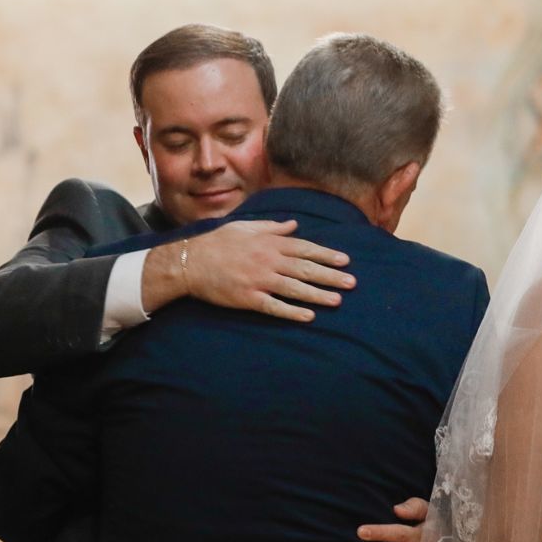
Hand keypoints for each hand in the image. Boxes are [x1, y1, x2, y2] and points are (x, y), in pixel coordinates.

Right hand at [180, 220, 355, 321]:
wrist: (190, 262)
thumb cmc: (218, 242)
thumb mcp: (246, 227)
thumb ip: (273, 227)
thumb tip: (294, 225)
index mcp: (269, 243)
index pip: (305, 249)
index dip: (326, 255)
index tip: (345, 261)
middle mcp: (268, 261)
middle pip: (305, 270)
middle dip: (330, 276)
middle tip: (352, 283)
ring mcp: (259, 281)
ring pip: (294, 289)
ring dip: (318, 295)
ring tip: (337, 301)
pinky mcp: (248, 299)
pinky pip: (274, 307)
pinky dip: (292, 312)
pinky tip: (308, 316)